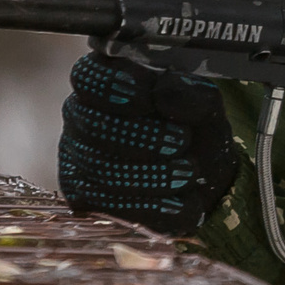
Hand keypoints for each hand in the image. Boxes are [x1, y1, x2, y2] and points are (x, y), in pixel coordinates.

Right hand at [57, 53, 242, 234]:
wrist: (202, 180)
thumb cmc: (195, 131)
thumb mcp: (206, 108)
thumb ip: (192, 94)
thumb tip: (163, 93)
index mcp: (105, 82)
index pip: (89, 78)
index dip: (112, 86)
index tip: (149, 98)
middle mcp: (82, 116)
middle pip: (94, 125)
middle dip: (141, 137)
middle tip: (180, 141)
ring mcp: (78, 158)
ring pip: (101, 168)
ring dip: (152, 174)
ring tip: (188, 173)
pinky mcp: (84, 197)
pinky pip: (108, 205)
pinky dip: (153, 206)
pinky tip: (182, 202)